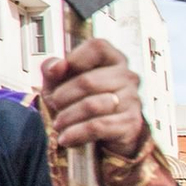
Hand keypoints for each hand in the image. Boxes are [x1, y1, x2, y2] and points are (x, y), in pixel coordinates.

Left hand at [41, 38, 145, 155]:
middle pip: (88, 81)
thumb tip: (56, 66)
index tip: (58, 72)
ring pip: (92, 105)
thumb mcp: (60, 83)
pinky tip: (66, 138)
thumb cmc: (81, 102)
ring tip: (58, 124)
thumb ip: (52, 69)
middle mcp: (127, 77)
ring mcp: (132, 100)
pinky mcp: (130, 124)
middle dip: (63, 96)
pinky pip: (99, 126)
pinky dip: (77, 133)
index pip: (98, 47)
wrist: (104, 136)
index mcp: (112, 60)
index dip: (75, 57)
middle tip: (54, 105)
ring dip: (68, 117)